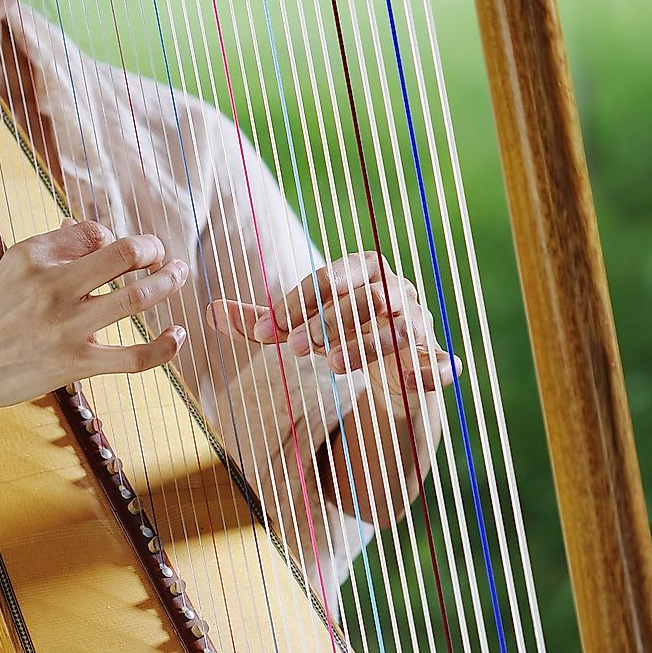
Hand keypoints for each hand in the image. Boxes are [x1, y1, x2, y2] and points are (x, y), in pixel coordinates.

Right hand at [0, 219, 188, 427]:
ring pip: (137, 297)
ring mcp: (66, 326)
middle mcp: (52, 285)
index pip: (94, 232)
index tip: (118, 253)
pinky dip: (164, 347)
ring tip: (179, 275)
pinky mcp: (74, 365)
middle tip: (164, 256)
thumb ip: (50, 250)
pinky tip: (178, 336)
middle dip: (154, 251)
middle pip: (126, 254)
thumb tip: (88, 230)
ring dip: (167, 282)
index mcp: (32, 256)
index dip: (114, 239)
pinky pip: (134, 357)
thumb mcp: (6, 271)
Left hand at [204, 251, 460, 396]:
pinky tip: (408, 379)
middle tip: (291, 347)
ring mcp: (421, 328)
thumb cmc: (341, 336)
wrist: (391, 370)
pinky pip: (442, 364)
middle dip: (330, 320)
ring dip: (365, 345)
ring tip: (330, 365)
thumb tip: (209, 312)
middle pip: (370, 297)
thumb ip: (262, 322)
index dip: (303, 298)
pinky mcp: (435, 364)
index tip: (270, 325)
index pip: (337, 275)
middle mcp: (399, 293)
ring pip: (400, 329)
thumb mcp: (300, 329)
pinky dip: (431, 369)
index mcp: (367, 273)